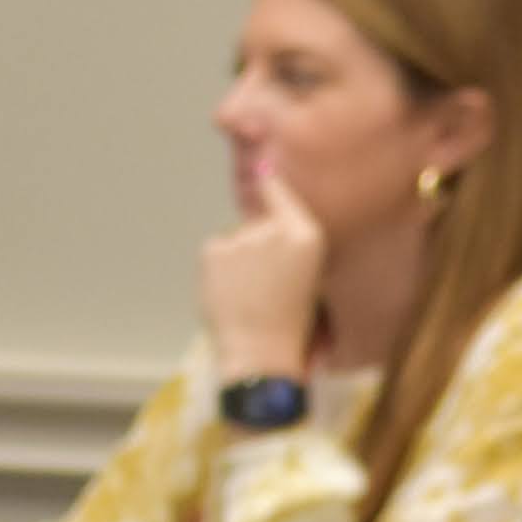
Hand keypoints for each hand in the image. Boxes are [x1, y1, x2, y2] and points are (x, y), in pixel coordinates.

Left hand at [200, 165, 325, 382]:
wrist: (262, 357)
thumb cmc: (291, 324)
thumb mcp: (307, 275)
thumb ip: (289, 237)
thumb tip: (261, 187)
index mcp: (307, 237)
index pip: (281, 192)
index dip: (268, 177)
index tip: (261, 164)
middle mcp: (275, 230)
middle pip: (257, 222)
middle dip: (257, 244)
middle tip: (269, 284)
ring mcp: (242, 239)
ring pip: (236, 241)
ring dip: (238, 262)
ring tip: (252, 296)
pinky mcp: (214, 250)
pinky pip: (216, 253)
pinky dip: (220, 271)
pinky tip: (232, 295)